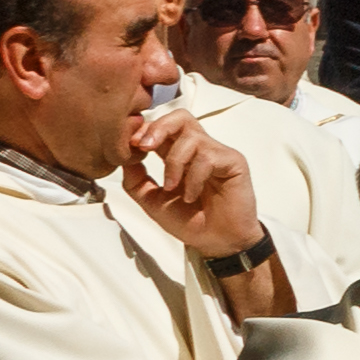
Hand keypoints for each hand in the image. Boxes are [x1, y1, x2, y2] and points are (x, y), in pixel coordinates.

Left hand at [115, 109, 265, 262]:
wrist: (216, 242)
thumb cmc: (190, 222)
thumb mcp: (153, 201)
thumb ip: (137, 181)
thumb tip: (125, 158)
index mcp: (179, 154)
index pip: (162, 127)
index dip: (145, 130)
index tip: (131, 146)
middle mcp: (199, 149)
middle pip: (180, 117)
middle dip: (158, 128)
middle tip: (144, 146)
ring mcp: (218, 153)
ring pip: (191, 137)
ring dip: (174, 163)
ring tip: (172, 188)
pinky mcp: (233, 162)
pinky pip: (207, 158)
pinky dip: (193, 178)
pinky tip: (192, 196)